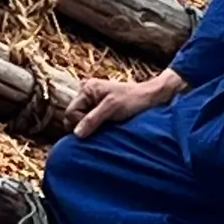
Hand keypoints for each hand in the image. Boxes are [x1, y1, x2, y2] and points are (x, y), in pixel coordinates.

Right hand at [67, 67, 186, 137]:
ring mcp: (94, 102)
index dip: (80, 123)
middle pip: (73, 117)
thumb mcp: (112, 108)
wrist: (152, 98)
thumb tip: (76, 134)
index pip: (70, 112)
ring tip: (106, 126)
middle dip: (84, 126)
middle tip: (101, 127)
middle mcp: (87, 94)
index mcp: (87, 89)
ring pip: (82, 121)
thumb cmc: (134, 100)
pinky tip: (107, 128)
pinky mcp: (101, 110)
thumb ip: (93, 119)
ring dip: (91, 127)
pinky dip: (97, 127)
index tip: (96, 127)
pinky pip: (91, 122)